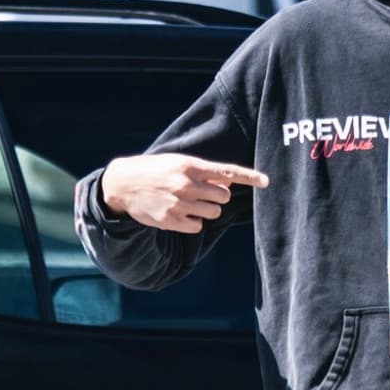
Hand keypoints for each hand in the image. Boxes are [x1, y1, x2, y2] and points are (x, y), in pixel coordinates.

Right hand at [100, 154, 268, 234]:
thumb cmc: (154, 170)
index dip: (249, 176)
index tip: (266, 181)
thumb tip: (228, 185)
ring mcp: (179, 204)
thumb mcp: (177, 163)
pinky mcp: (171, 220)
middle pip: (223, 197)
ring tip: (188, 202)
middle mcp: (186, 184)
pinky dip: (193, 222)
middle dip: (217, 197)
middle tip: (200, 193)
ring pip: (212, 213)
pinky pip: (197, 226)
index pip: (226, 172)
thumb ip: (203, 173)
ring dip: (206, 210)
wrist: (123, 184)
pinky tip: (179, 213)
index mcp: (190, 166)